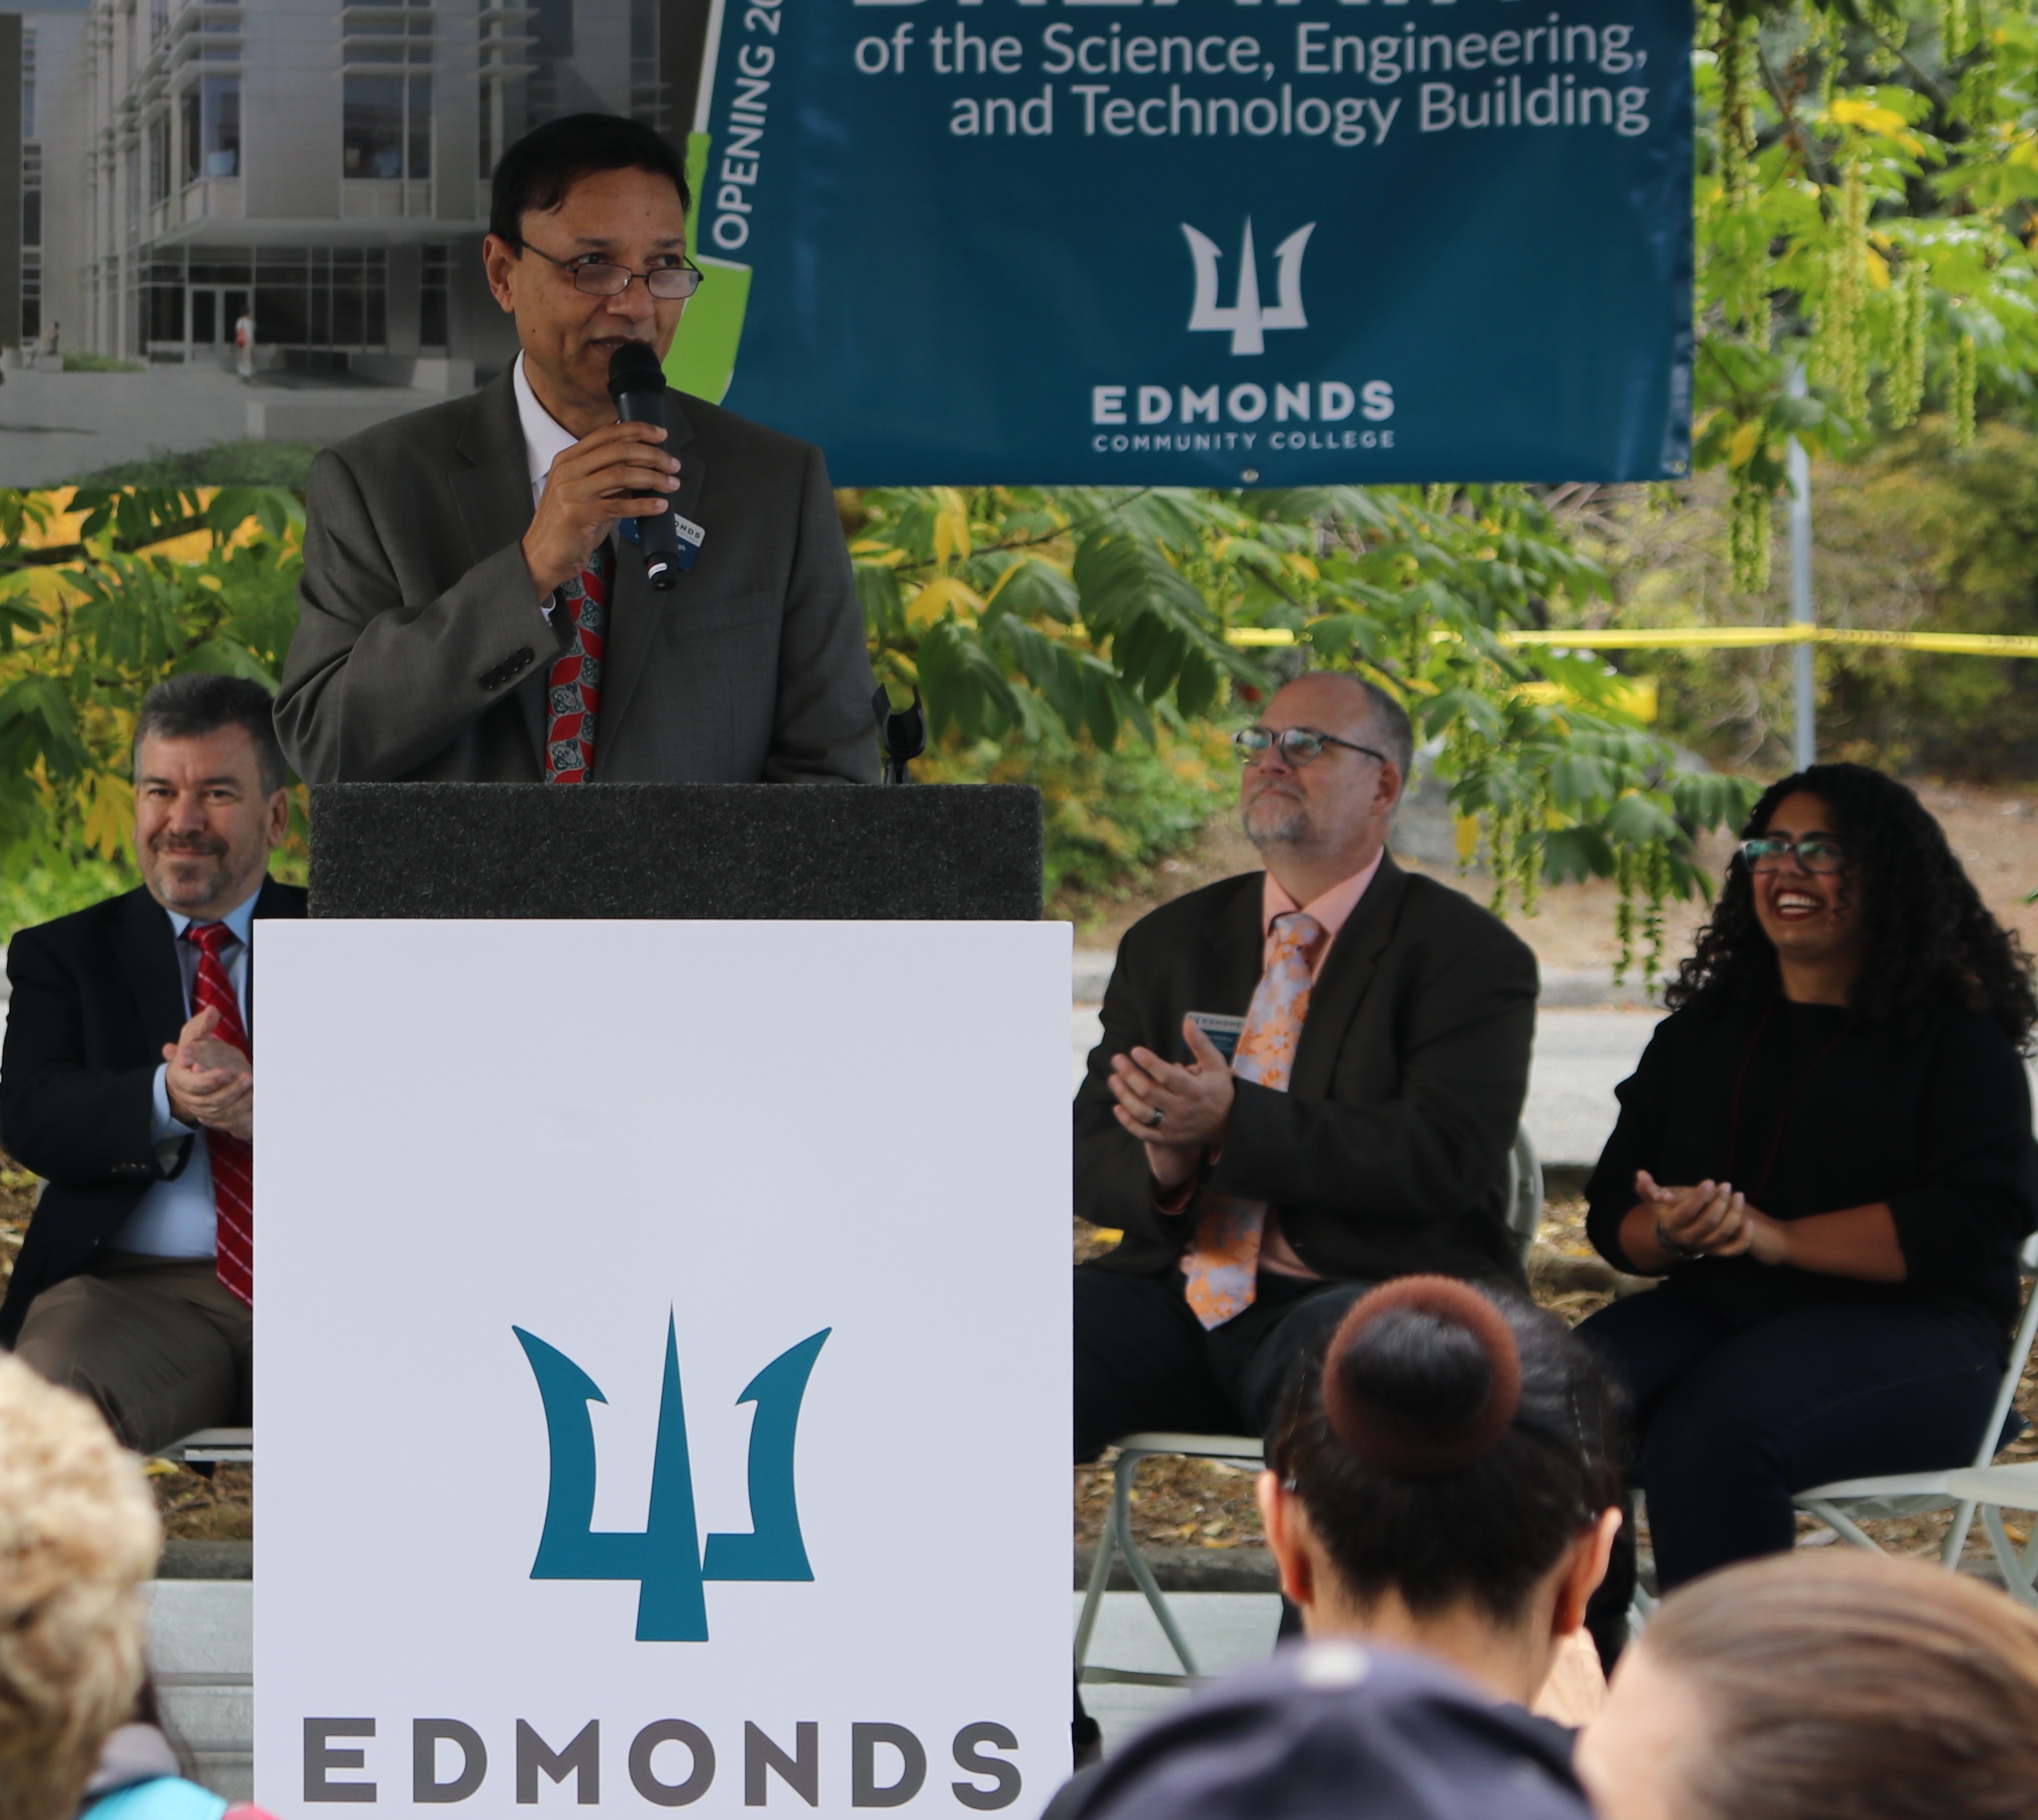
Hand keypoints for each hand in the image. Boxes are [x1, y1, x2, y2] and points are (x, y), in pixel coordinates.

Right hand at [162, 1006, 252, 1141]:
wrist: (190, 1079)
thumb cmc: (194, 1054)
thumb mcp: (193, 1038)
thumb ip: (201, 1027)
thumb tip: (212, 1011)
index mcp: (179, 1079)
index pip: (193, 1085)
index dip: (209, 1080)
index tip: (226, 1072)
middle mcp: (189, 1098)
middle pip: (210, 1101)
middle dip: (230, 1090)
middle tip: (248, 1078)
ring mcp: (202, 1111)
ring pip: (221, 1114)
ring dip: (239, 1102)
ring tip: (255, 1090)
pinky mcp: (216, 1119)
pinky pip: (229, 1122)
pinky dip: (243, 1114)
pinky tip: (255, 1102)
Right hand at [520, 421, 679, 598]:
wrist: (543, 555)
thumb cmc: (568, 527)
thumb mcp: (588, 495)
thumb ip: (611, 481)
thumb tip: (645, 471)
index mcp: (569, 459)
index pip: (606, 434)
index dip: (637, 431)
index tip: (660, 434)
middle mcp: (568, 470)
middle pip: (617, 450)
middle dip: (651, 454)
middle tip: (672, 463)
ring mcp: (572, 491)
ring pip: (621, 474)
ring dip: (653, 478)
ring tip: (671, 483)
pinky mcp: (579, 514)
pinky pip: (620, 505)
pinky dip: (644, 504)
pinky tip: (659, 505)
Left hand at [1109, 1018, 1236, 1175]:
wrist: (1228, 1125)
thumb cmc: (1219, 1089)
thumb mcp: (1216, 1065)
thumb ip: (1201, 1043)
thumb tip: (1187, 1021)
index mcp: (1196, 1090)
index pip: (1169, 1077)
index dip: (1150, 1063)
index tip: (1135, 1050)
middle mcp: (1183, 1110)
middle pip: (1150, 1093)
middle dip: (1130, 1074)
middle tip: (1117, 1059)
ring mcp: (1174, 1126)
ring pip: (1143, 1113)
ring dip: (1124, 1095)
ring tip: (1113, 1078)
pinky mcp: (1167, 1138)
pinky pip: (1144, 1133)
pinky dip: (1128, 1122)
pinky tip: (1117, 1106)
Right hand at [1635, 1170, 1752, 1256]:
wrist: (1678, 1234)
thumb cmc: (1670, 1210)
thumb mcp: (1656, 1200)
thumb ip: (1648, 1188)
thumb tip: (1641, 1174)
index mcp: (1672, 1225)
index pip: (1686, 1212)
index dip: (1698, 1198)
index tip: (1710, 1182)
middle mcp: (1688, 1239)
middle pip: (1707, 1223)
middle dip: (1719, 1203)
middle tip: (1726, 1185)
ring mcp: (1705, 1246)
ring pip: (1722, 1234)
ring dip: (1734, 1214)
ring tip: (1738, 1196)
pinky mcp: (1719, 1251)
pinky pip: (1734, 1249)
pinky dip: (1744, 1238)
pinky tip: (1748, 1222)